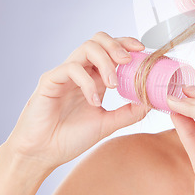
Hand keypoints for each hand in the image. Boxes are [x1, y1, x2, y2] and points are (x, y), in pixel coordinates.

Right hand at [3, 31, 150, 169]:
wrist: (43, 155)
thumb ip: (129, 112)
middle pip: (99, 40)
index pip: (111, 49)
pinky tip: (93, 100)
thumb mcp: (108, 123)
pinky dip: (88, 82)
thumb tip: (152, 102)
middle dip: (117, 46)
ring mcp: (65, 74)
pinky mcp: (50, 81)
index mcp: (95, 77)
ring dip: (106, 62)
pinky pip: (71, 68)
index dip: (126, 44)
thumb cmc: (70, 138)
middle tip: (128, 61)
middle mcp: (81, 71)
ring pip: (87, 48)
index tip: (142, 49)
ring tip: (113, 85)